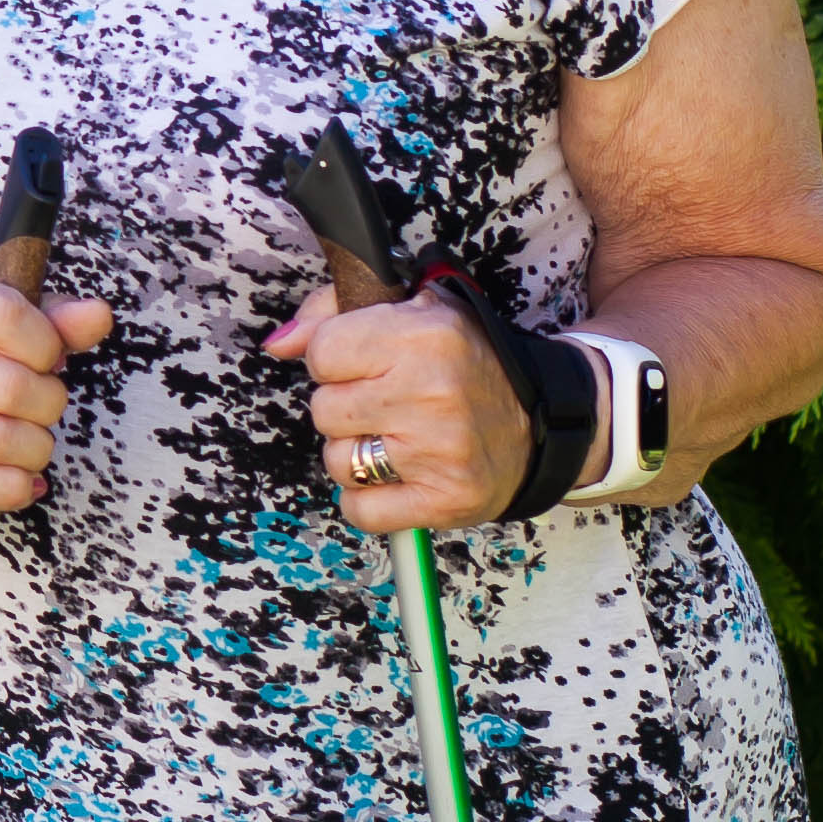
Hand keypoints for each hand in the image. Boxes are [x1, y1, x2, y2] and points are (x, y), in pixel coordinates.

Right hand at [0, 279, 115, 536]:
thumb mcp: (4, 339)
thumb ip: (54, 324)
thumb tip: (96, 314)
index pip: (5, 313)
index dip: (43, 343)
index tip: (43, 360)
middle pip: (13, 386)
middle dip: (46, 407)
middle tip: (35, 410)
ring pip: (3, 440)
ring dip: (33, 451)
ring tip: (23, 446)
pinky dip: (13, 487)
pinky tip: (14, 478)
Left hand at [266, 286, 529, 534]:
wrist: (543, 425)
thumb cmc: (465, 366)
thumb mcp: (412, 311)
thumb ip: (333, 311)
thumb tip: (279, 344)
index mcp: (423, 336)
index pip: (321, 353)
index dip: (335, 361)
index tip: (365, 365)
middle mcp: (431, 392)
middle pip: (323, 410)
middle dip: (345, 407)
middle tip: (387, 404)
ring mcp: (438, 451)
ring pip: (336, 460)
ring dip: (355, 453)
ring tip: (397, 438)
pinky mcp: (444, 500)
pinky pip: (360, 510)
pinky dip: (368, 500)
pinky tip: (397, 475)